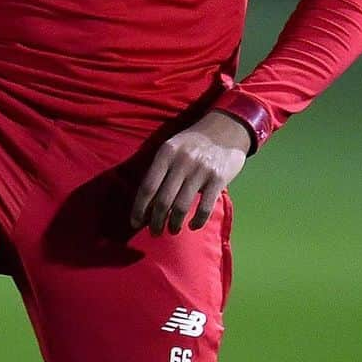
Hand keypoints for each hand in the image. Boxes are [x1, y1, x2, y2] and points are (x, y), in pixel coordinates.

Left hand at [130, 111, 250, 236]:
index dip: (139, 208)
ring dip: (174, 224)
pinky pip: (205, 207)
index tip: (136, 223)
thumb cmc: (192, 143)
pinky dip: (197, 221)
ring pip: (181, 206)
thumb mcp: (172, 147)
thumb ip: (159, 170)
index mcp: (166, 153)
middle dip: (156, 221)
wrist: (225, 128)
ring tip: (172, 230)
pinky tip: (192, 226)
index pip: (147, 187)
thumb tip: (146, 203)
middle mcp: (182, 161)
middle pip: (163, 200)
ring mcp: (201, 170)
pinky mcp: (218, 178)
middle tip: (155, 232)